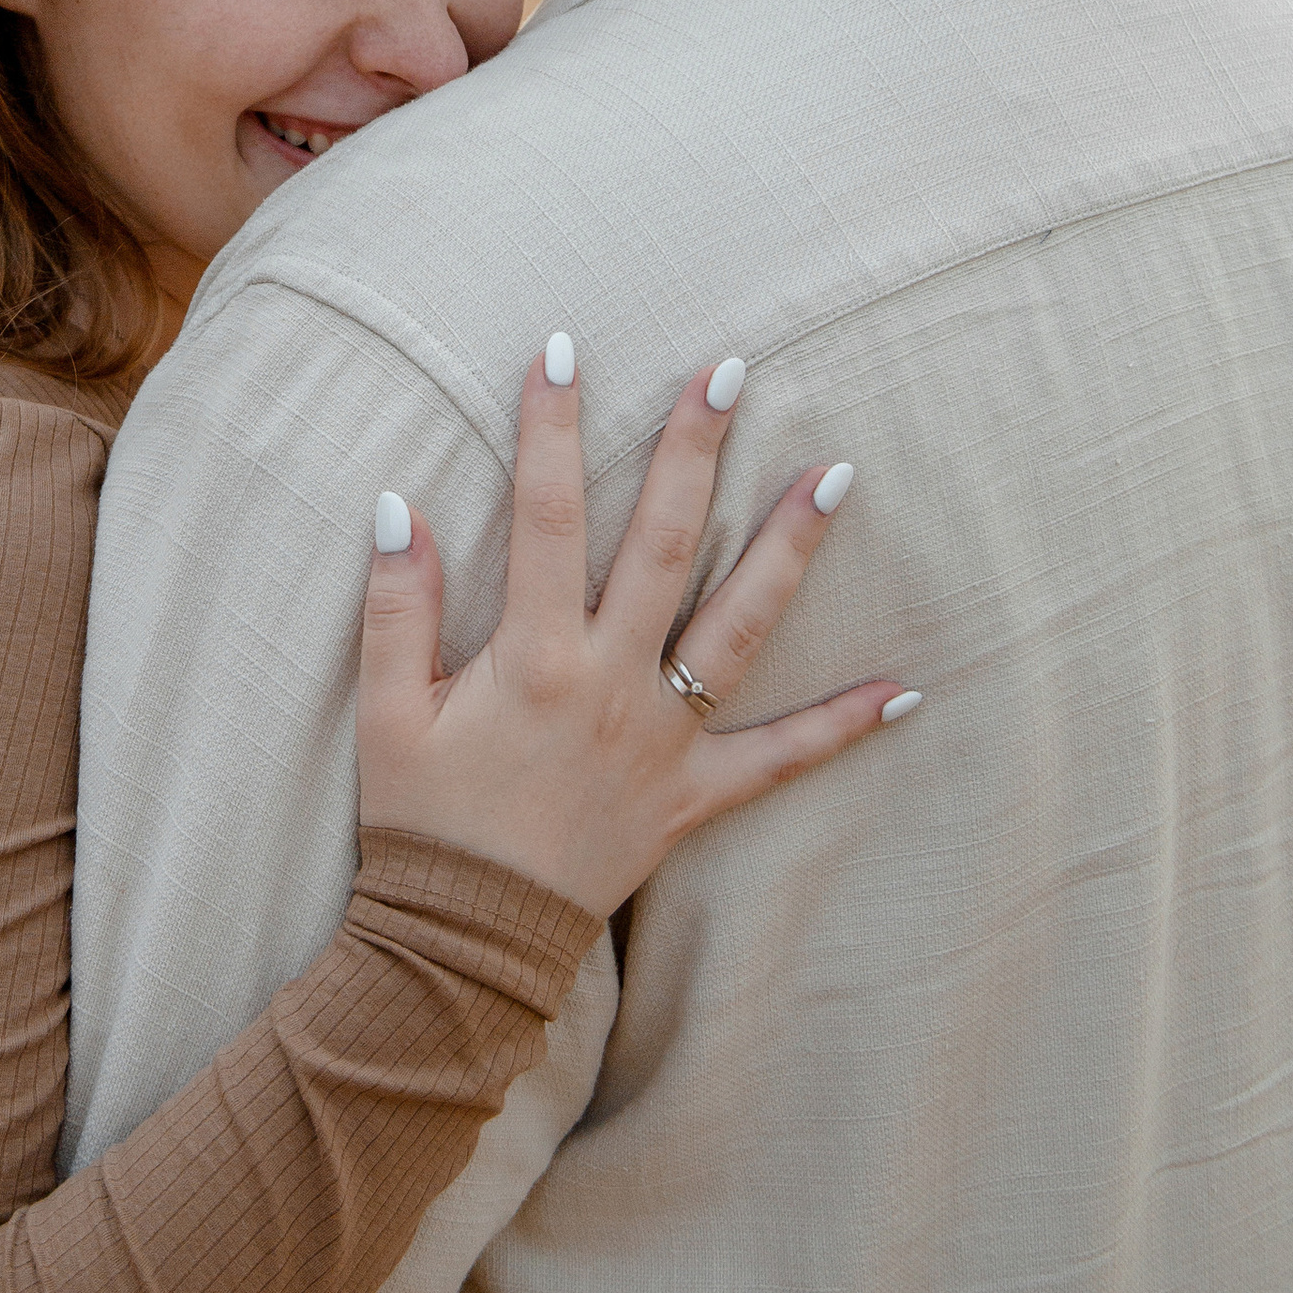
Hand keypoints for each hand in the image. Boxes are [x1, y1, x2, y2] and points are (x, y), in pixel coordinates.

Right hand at [356, 343, 913, 918]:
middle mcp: (612, 684)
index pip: (547, 515)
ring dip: (790, 549)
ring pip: (740, 628)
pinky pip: (782, 760)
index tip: (562, 349)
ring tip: (836, 475)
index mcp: (534, 657)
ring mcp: (665, 739)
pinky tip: (906, 690)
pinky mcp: (696, 796)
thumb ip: (396, 609)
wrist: (465, 943)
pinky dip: (844, 727)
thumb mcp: (386, 715)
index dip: (551, 428)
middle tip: (732, 371)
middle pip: (665, 545)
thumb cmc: (421, 823)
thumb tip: (397, 505)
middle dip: (696, 451)